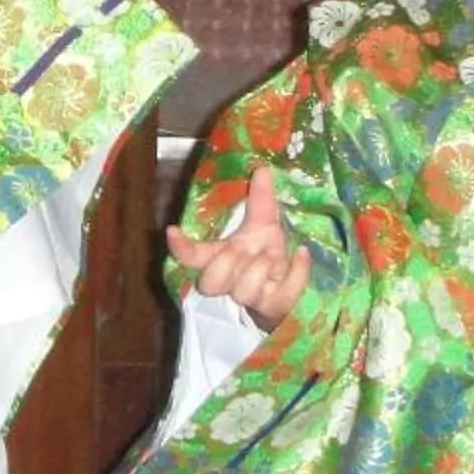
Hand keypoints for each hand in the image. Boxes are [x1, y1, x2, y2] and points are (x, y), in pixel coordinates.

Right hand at [166, 166, 312, 329]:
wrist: (288, 283)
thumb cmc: (265, 253)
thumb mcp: (262, 224)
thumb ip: (260, 199)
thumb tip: (263, 169)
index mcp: (220, 257)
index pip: (192, 256)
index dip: (180, 247)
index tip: (172, 230)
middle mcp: (231, 281)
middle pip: (210, 283)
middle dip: (225, 264)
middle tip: (242, 248)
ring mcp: (253, 296)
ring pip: (243, 292)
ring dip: (257, 271)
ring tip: (271, 255)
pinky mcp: (276, 305)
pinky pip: (283, 296)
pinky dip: (296, 273)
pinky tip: (301, 253)